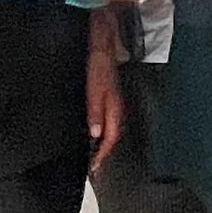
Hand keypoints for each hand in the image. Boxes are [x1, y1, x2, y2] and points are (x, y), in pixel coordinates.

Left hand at [86, 39, 125, 176]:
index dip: (102, 154)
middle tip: (94, 166)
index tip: (94, 167)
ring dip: (103, 144)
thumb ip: (95, 113)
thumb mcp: (94, 91)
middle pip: (113, 138)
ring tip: (94, 155)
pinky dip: (102, 132)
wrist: (103, 45)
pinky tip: (95, 133)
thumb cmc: (99, 66)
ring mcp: (114, 103)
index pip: (111, 139)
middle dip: (104, 154)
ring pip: (111, 130)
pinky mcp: (109, 98)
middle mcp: (117, 109)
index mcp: (115, 109)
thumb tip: (95, 134)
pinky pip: (108, 121)